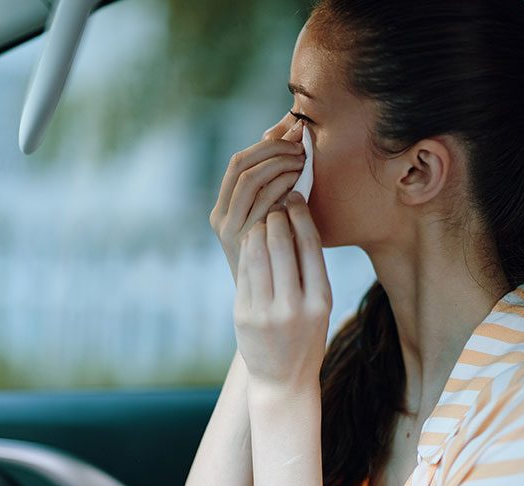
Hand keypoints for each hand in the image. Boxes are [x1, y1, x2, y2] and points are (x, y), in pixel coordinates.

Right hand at [210, 113, 305, 282]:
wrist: (270, 310)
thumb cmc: (278, 262)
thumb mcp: (271, 225)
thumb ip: (274, 193)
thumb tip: (289, 140)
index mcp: (221, 210)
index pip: (238, 162)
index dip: (266, 144)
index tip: (292, 136)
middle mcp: (221, 219)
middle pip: (242, 166)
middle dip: (273, 149)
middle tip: (300, 147)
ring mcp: (232, 231)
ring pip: (252, 180)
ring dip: (280, 164)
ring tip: (303, 162)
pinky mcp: (247, 242)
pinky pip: (265, 202)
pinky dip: (283, 186)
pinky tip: (300, 185)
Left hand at [234, 191, 331, 388]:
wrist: (284, 380)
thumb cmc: (306, 335)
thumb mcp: (320, 306)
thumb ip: (312, 271)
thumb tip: (297, 220)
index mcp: (320, 301)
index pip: (309, 245)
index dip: (300, 214)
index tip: (295, 197)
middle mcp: (293, 306)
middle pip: (280, 244)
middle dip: (276, 217)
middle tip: (275, 204)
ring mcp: (265, 312)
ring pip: (257, 253)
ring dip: (258, 229)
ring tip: (262, 220)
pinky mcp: (243, 315)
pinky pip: (243, 271)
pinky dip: (247, 249)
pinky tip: (251, 241)